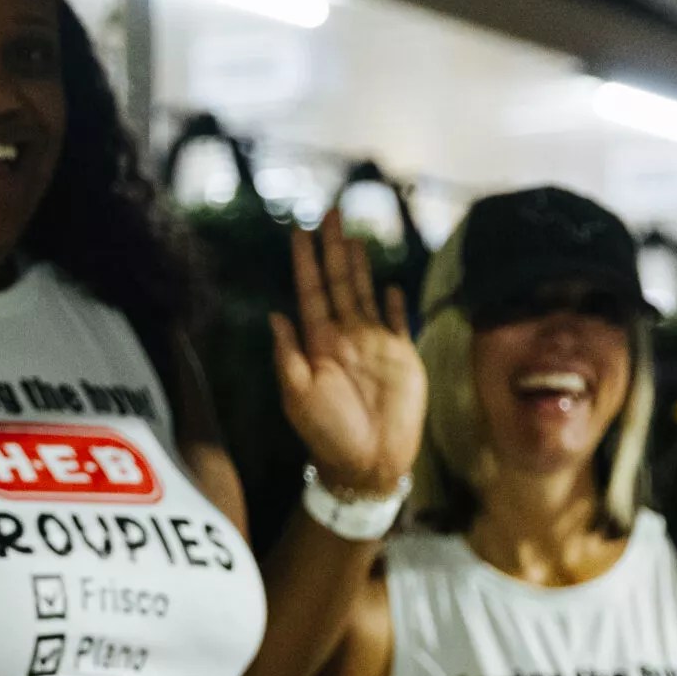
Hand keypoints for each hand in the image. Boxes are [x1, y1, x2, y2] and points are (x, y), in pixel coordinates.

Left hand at [269, 218, 425, 498]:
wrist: (368, 464)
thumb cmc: (328, 434)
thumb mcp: (299, 396)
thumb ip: (289, 355)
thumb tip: (274, 315)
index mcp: (317, 344)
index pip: (310, 291)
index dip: (304, 261)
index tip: (298, 230)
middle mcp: (345, 337)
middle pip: (338, 282)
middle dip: (333, 248)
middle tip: (329, 212)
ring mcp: (374, 345)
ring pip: (366, 294)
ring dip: (360, 265)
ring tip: (354, 236)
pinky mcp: (402, 356)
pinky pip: (398, 322)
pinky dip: (395, 303)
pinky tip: (390, 285)